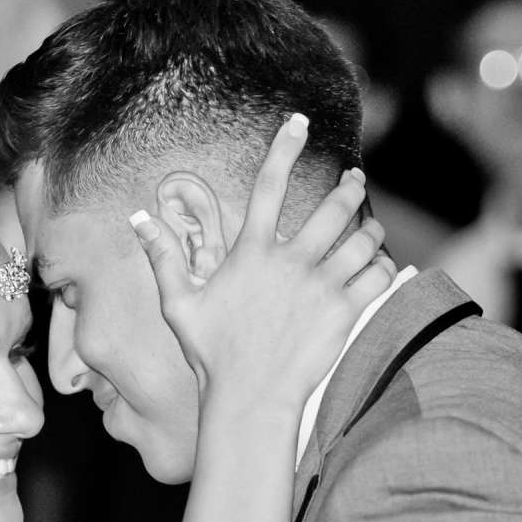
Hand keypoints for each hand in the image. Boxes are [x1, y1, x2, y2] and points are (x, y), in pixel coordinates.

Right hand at [131, 112, 397, 418]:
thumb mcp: (179, 305)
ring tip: (371, 225)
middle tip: (355, 177)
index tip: (298, 121)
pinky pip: (377, 276)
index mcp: (251, 252)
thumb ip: (163, 258)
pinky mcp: (344, 312)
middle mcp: (290, 261)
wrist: (249, 400)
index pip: (268, 184)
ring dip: (371, 227)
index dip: (283, 147)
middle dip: (349, 185)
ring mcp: (320, 286)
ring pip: (362, 238)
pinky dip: (384, 266)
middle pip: (333, 205)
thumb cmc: (211, 356)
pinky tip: (382, 265)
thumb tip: (137, 219)